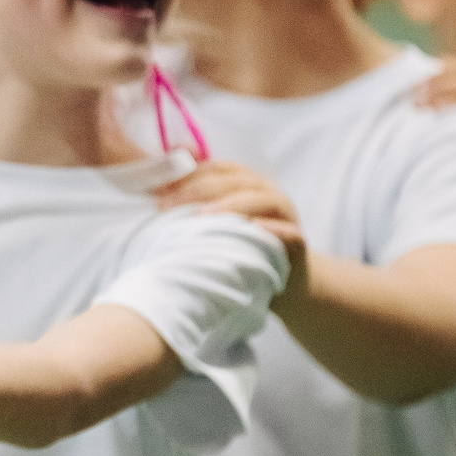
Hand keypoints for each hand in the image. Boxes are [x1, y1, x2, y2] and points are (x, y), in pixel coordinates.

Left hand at [155, 159, 308, 306]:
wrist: (282, 286)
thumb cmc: (237, 251)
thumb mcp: (214, 225)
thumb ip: (194, 203)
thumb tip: (160, 180)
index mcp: (246, 184)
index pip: (217, 169)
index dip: (187, 174)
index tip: (157, 190)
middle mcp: (268, 194)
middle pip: (236, 181)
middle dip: (199, 190)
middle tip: (167, 205)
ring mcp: (286, 217)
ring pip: (264, 201)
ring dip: (233, 206)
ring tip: (203, 217)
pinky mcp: (297, 242)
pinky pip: (288, 233)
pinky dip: (270, 231)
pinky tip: (251, 231)